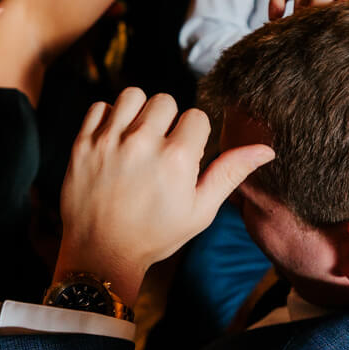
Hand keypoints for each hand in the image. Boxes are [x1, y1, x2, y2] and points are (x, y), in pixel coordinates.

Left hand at [56, 89, 274, 298]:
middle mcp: (142, 144)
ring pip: (133, 95)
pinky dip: (109, 118)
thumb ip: (230, 173)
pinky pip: (100, 107)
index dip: (194, 137)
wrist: (101, 253)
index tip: (183, 158)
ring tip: (138, 139)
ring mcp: (109, 142)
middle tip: (160, 150)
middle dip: (167, 121)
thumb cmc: (155, 235)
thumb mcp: (200, 210)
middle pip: (165, 100)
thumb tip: (266, 150)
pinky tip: (114, 142)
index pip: (196, 117)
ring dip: (139, 112)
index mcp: (177, 159)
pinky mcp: (82, 144)